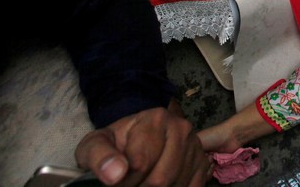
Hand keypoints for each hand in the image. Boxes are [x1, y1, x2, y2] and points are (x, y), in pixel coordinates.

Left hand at [75, 105, 211, 185]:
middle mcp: (182, 129)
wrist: (134, 138)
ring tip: (142, 183)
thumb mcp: (96, 144)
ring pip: (175, 186)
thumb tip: (115, 174)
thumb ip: (99, 156)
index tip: (115, 180)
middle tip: (130, 184)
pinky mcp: (202, 163)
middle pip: (161, 179)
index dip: (124, 181)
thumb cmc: (115, 142)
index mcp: (156, 119)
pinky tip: (160, 185)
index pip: (140, 165)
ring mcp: (195, 146)